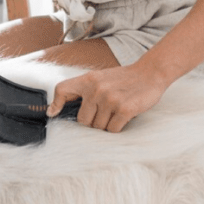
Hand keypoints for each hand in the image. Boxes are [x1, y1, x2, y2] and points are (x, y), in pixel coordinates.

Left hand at [46, 64, 168, 132]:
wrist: (150, 73)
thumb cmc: (123, 79)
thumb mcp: (100, 78)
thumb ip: (83, 90)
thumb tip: (58, 108)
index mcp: (88, 80)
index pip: (62, 89)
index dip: (55, 103)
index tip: (53, 113)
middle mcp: (96, 89)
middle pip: (83, 121)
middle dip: (92, 122)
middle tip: (104, 114)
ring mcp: (110, 99)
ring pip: (98, 127)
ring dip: (106, 125)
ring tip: (115, 113)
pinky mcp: (124, 109)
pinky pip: (112, 130)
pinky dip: (117, 128)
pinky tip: (122, 118)